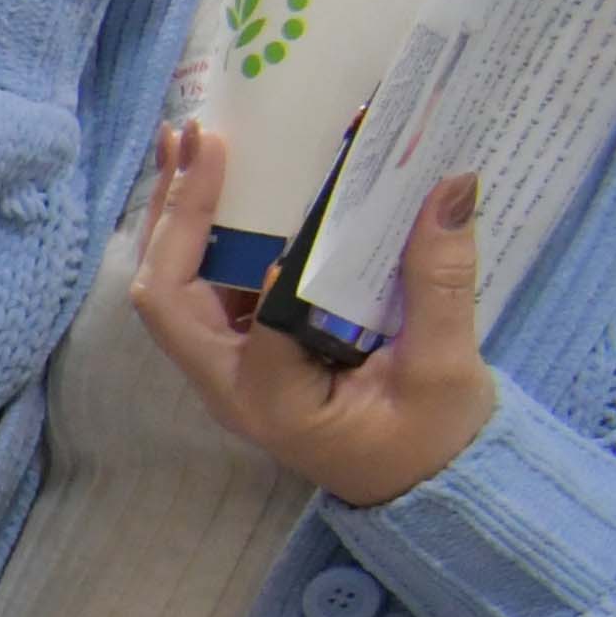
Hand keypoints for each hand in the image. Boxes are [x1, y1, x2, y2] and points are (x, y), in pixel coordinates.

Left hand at [131, 128, 497, 504]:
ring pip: (174, 286)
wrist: (418, 481)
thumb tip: (448, 189)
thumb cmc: (430, 440)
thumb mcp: (446, 369)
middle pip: (167, 297)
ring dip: (178, 214)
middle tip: (193, 135)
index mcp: (272, 402)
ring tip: (189, 140)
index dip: (271, 267)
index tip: (296, 204)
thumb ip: (441, 284)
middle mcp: (228, 385)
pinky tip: (220, 181)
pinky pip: (204, 285)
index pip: (252, 326)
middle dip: (175, 214)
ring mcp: (226, 367)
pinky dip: (205, 231)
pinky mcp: (242, 348)